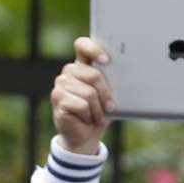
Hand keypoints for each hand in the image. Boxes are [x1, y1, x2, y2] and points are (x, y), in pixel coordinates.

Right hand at [50, 37, 113, 153]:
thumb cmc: (100, 113)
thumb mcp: (109, 96)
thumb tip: (126, 77)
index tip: (106, 60)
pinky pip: (82, 105)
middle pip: (93, 74)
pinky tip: (86, 119)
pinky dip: (89, 116)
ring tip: (96, 115)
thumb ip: (110, 83)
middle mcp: (68, 72)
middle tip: (109, 106)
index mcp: (81, 66)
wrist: (85, 136)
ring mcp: (60, 84)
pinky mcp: (57, 98)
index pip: (82, 45)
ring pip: (89, 93)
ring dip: (98, 109)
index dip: (93, 49)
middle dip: (105, 94)